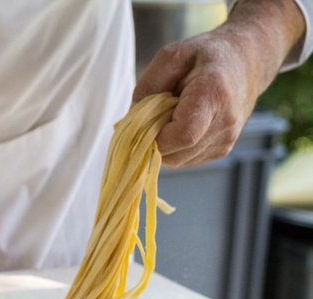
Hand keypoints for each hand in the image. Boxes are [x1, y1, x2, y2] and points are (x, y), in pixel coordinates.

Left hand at [133, 0, 304, 168]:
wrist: (248, 60)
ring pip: (177, 161)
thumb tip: (132, 122)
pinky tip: (181, 123)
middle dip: (155, 139)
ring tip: (173, 115)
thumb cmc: (205, 55)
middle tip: (158, 113)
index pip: (183, 135)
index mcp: (213, 95)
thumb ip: (147, 87)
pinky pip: (185, 160)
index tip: (148, 120)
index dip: (157, 136)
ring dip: (164, 143)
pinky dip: (175, 147)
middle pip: (175, 153)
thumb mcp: (170, 56)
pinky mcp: (221, 151)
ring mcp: (225, 140)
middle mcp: (225, 123)